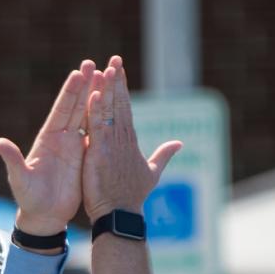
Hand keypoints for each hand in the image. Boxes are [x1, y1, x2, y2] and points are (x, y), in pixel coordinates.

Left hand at [0, 60, 95, 236]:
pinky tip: (113, 106)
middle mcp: (62, 138)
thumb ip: (12, 160)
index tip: (78, 74)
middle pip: (75, 107)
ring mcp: (74, 146)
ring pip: (87, 117)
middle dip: (84, 86)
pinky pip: (97, 135)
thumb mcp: (19, 178)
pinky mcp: (85, 157)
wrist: (43, 216)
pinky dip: (104, 120)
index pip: (61, 111)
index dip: (69, 93)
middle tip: (94, 64)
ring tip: (105, 77)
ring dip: (96, 97)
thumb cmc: (29, 198)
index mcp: (48, 139)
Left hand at [83, 55, 181, 223]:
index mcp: (131, 141)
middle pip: (119, 104)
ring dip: (107, 88)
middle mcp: (123, 139)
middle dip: (117, 80)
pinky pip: (97, 127)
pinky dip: (96, 110)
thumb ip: (163, 155)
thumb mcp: (151, 173)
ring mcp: (112, 145)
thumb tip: (180, 143)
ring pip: (109, 111)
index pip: (125, 109)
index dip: (123, 89)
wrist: (121, 216)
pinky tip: (95, 92)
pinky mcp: (99, 153)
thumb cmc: (132, 197)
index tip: (119, 70)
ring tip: (106, 67)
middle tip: (115, 58)